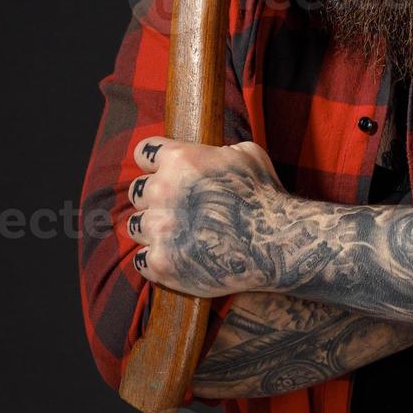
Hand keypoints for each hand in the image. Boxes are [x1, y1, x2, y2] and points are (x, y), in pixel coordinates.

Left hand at [124, 137, 321, 297]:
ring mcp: (160, 229)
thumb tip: (211, 152)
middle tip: (176, 208)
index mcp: (179, 160)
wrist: (277, 244)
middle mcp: (162, 191)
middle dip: (153, 198)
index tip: (162, 171)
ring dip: (152, 229)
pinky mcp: (162, 262)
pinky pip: (140, 260)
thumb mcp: (248, 154)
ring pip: (135, 225)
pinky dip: (155, 260)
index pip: (143, 152)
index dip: (154, 162)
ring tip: (176, 235)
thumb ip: (218, 150)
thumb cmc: (266, 196)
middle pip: (137, 191)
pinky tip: (176, 257)